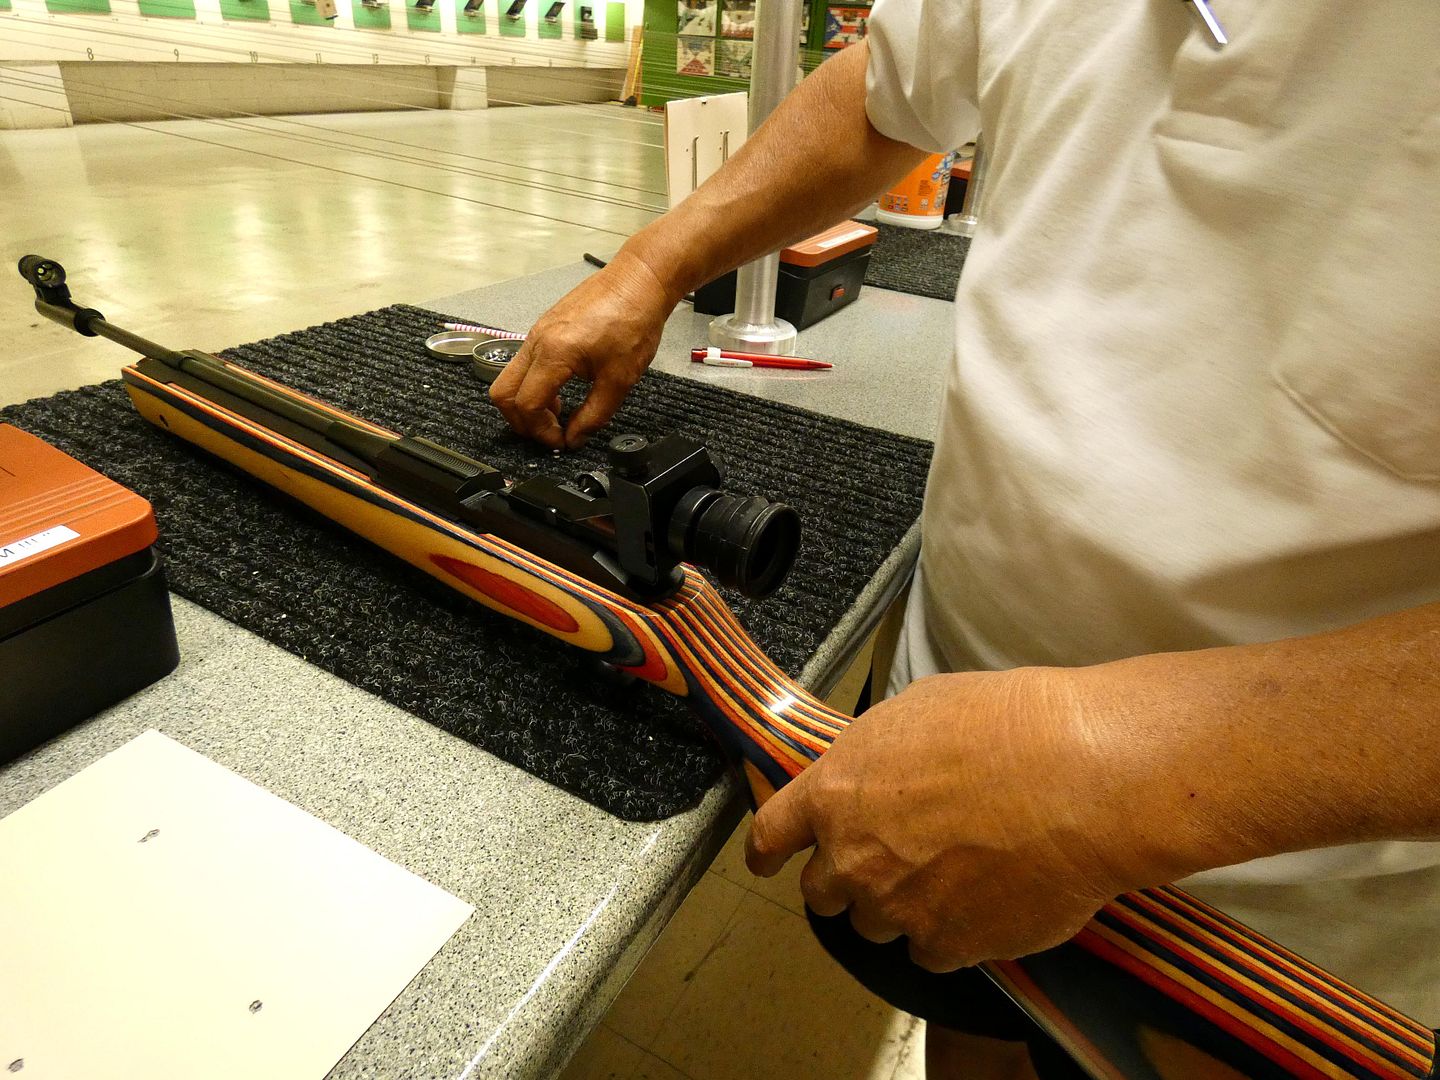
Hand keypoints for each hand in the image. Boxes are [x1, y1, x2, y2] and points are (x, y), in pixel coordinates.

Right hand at [490, 251, 678, 448]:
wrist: (638, 282)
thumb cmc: (634, 321)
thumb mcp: (619, 380)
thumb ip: (593, 416)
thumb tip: (575, 439)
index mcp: (554, 353)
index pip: (527, 405)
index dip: (541, 431)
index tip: (561, 440)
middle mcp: (537, 340)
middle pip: (503, 393)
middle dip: (522, 421)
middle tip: (550, 432)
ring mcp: (537, 332)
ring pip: (510, 378)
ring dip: (528, 402)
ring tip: (559, 410)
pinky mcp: (543, 328)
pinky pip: (524, 363)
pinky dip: (534, 384)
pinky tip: (561, 389)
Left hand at [744, 669, 1186, 971]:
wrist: (1078, 777)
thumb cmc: (1005, 727)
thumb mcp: (916, 711)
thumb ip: (875, 755)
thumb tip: (875, 770)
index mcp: (834, 792)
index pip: (770, 834)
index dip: (766, 850)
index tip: (767, 861)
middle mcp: (853, 858)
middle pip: (821, 893)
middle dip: (845, 879)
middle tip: (888, 859)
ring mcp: (898, 908)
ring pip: (876, 925)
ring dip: (899, 906)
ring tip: (950, 871)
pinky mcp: (948, 945)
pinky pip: (929, 952)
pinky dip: (948, 933)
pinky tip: (980, 900)